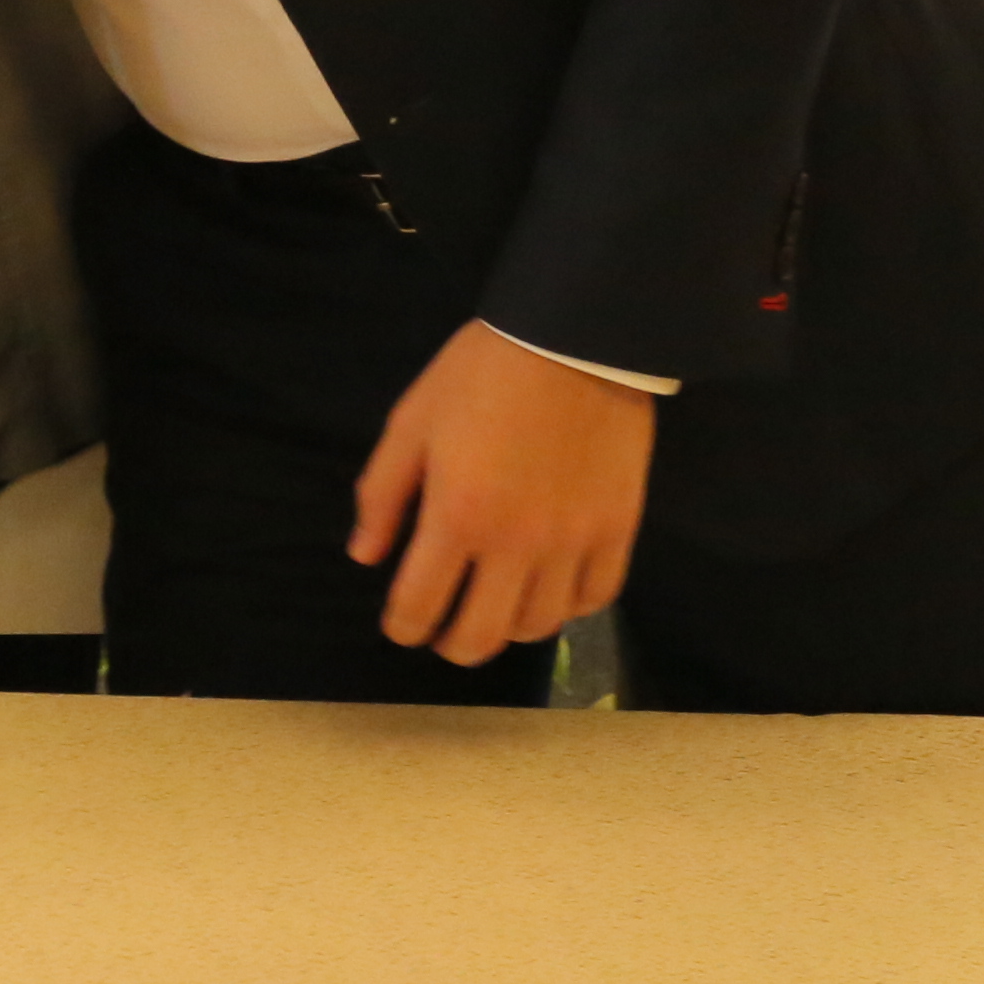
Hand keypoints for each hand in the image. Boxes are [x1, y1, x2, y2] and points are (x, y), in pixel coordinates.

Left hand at [348, 321, 650, 667]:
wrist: (574, 337)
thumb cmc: (481, 374)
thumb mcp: (411, 422)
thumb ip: (382, 495)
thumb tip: (365, 556)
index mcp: (457, 516)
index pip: (421, 605)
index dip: (403, 627)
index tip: (402, 625)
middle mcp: (516, 544)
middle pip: (482, 635)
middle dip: (453, 645)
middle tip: (444, 633)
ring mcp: (573, 542)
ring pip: (540, 626)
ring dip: (510, 628)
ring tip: (496, 608)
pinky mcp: (618, 529)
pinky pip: (596, 598)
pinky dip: (569, 608)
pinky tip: (551, 592)